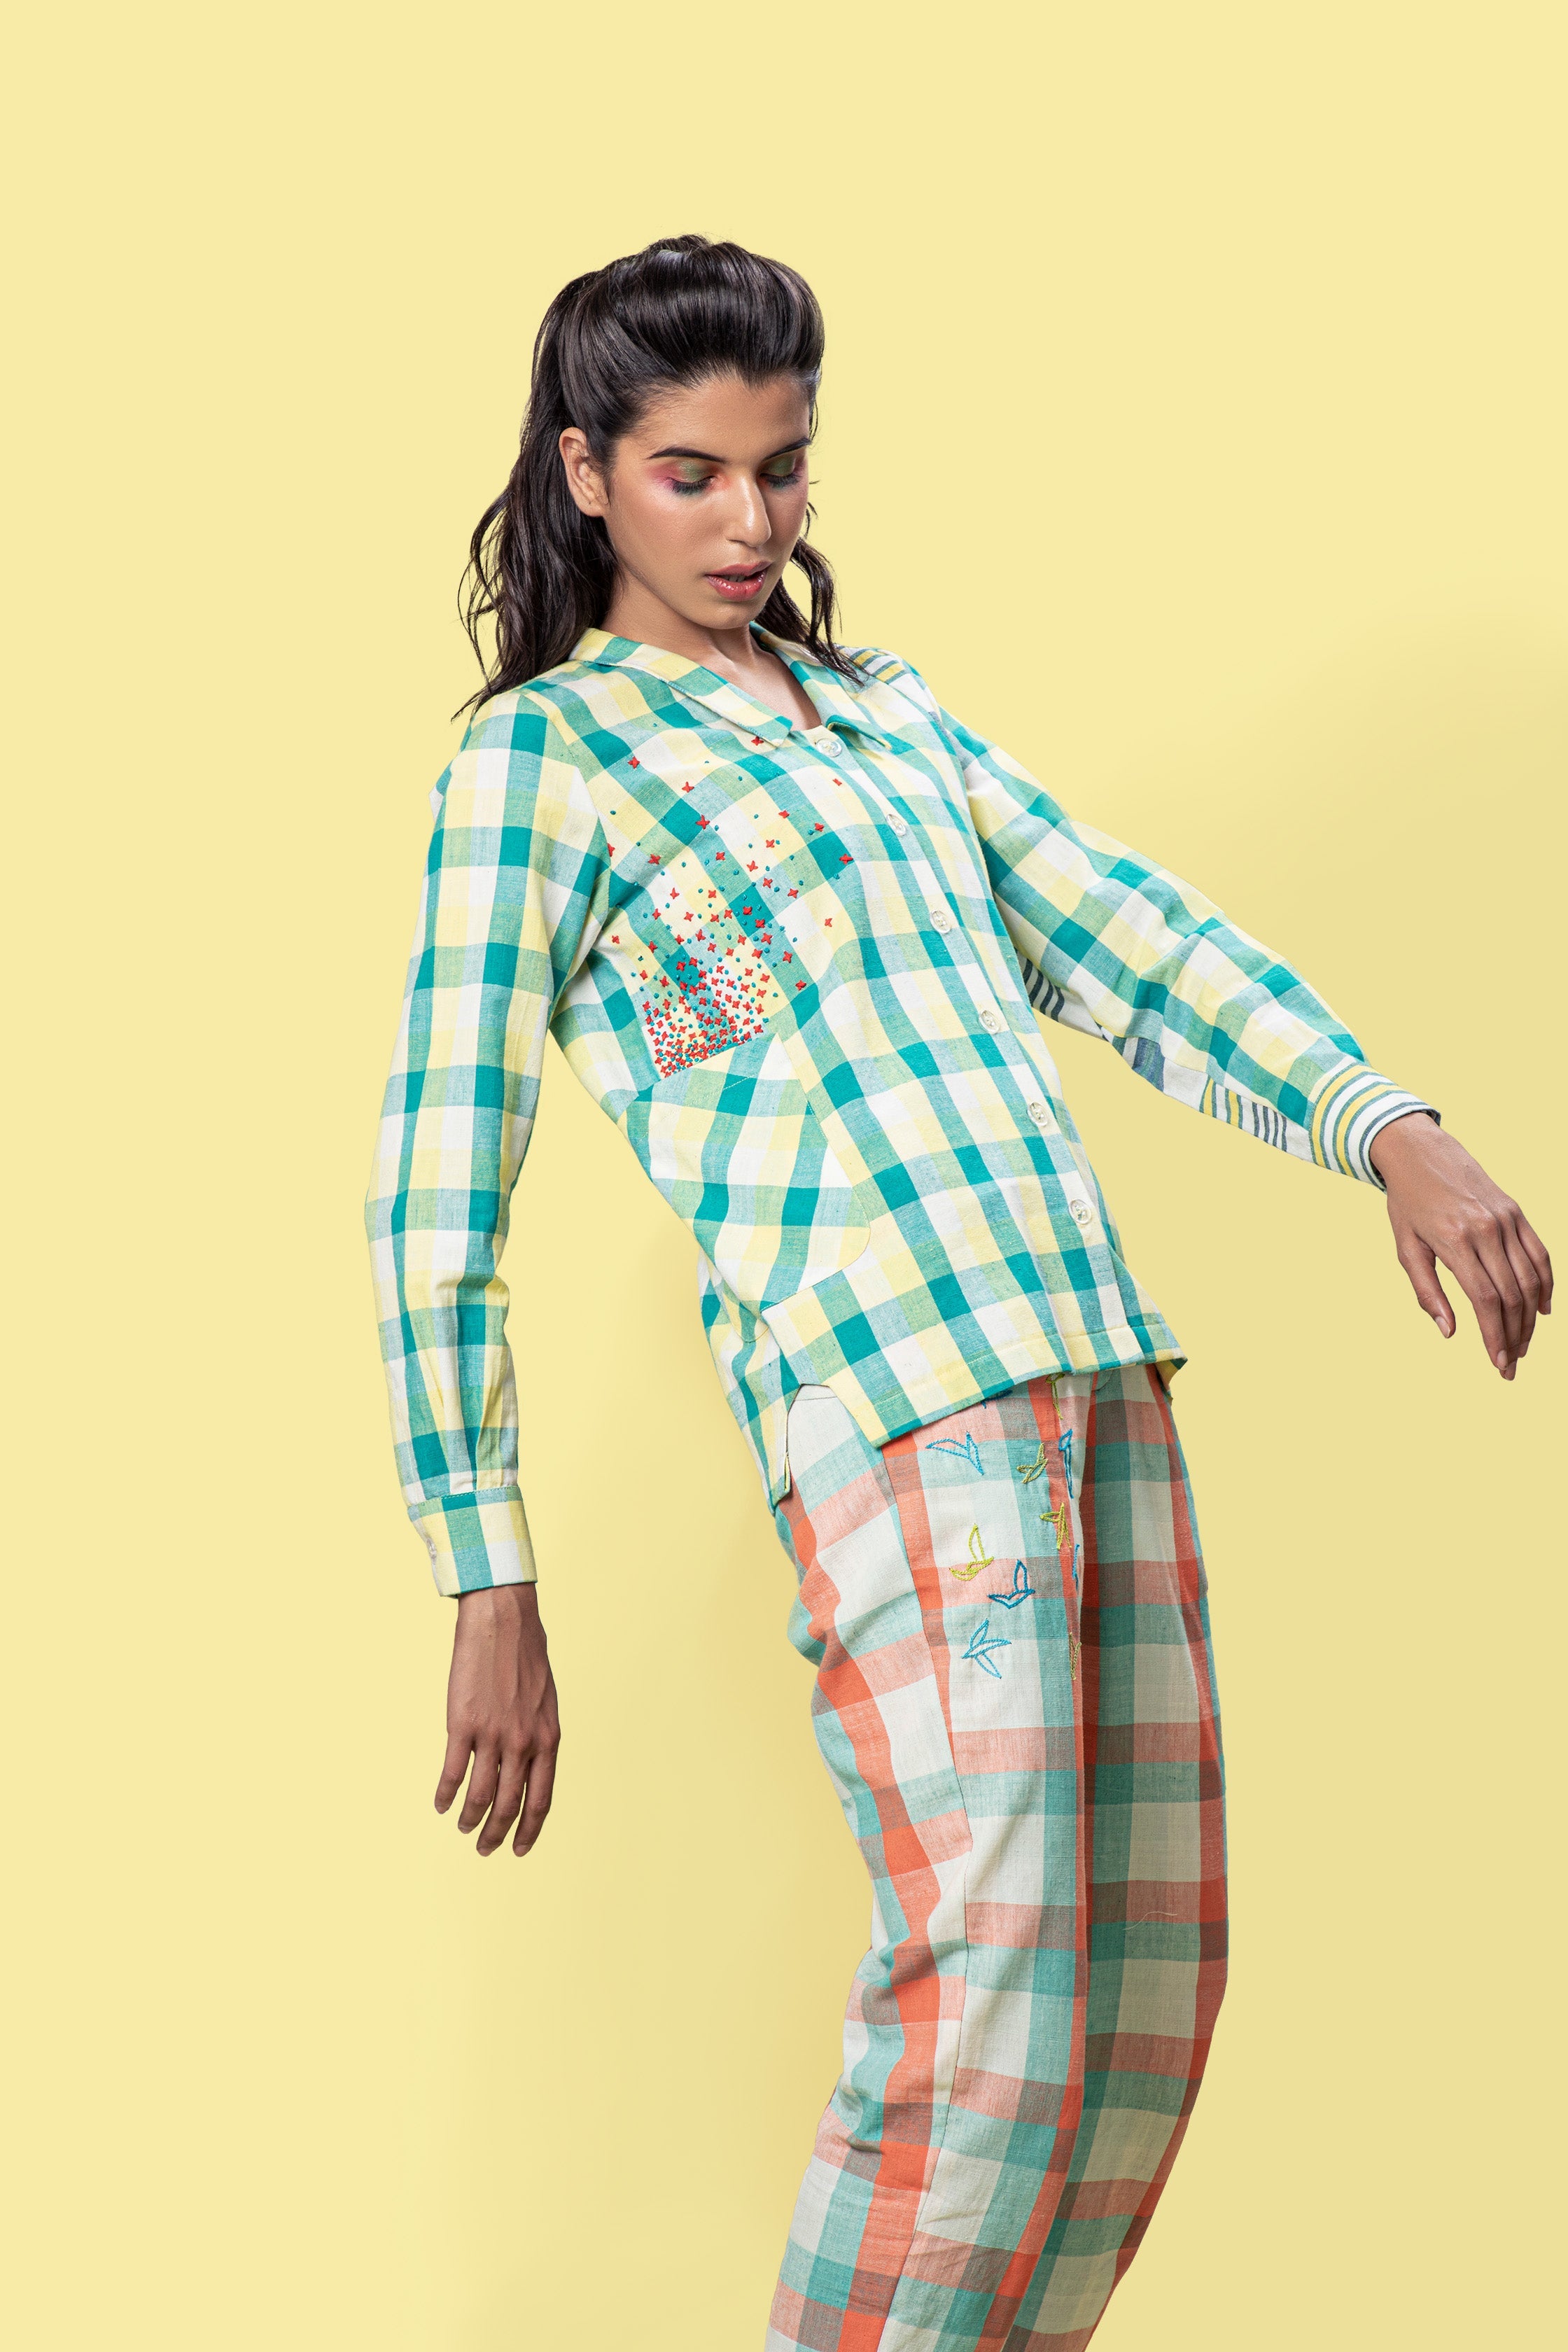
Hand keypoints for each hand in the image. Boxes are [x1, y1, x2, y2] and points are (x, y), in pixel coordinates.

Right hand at [435, 1584, 558, 1855]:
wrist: (503, 1621)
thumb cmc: (526, 1658)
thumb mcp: (546, 1704)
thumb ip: (539, 1739)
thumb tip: (529, 1770)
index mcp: (548, 1740)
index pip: (541, 1800)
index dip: (529, 1830)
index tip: (519, 1849)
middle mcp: (523, 1743)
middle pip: (509, 1806)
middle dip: (496, 1834)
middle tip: (484, 1848)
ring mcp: (492, 1735)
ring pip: (480, 1796)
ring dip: (469, 1819)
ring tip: (461, 1827)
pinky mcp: (461, 1724)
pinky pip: (452, 1773)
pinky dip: (445, 1794)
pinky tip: (440, 1804)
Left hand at [1370, 1113, 1551, 1378]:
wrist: (1421, 1152)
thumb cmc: (1407, 1204)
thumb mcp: (1405, 1248)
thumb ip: (1427, 1292)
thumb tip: (1449, 1333)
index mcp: (1455, 1240)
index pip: (1485, 1299)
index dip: (1494, 1336)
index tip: (1498, 1364)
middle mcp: (1486, 1229)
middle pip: (1511, 1295)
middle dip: (1514, 1336)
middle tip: (1511, 1365)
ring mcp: (1506, 1219)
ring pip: (1530, 1279)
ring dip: (1530, 1318)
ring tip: (1523, 1345)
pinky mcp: (1516, 1212)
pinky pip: (1540, 1253)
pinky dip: (1545, 1284)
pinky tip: (1542, 1311)